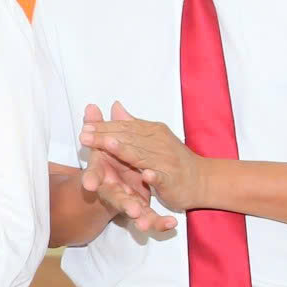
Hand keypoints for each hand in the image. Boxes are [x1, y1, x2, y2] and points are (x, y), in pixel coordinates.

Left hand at [81, 102, 210, 212]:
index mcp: (152, 131)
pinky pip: (161, 177)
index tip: (84, 126)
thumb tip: (115, 106)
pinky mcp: (172, 180)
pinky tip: (145, 175)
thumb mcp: (152, 138)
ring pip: (142, 155)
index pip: (124, 127)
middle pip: (128, 138)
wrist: (203, 180)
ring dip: (125, 151)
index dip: (104, 127)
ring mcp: (165, 161)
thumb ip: (132, 124)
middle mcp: (158, 143)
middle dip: (106, 136)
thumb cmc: (173, 159)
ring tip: (108, 145)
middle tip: (84, 135)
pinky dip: (154, 176)